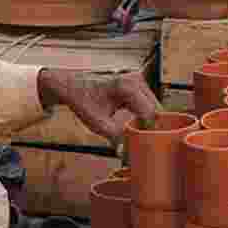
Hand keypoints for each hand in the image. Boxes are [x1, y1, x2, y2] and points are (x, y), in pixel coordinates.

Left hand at [38, 69, 160, 146]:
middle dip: (149, 125)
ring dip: (146, 119)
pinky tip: (133, 123)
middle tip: (139, 139)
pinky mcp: (136, 81)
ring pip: (152, 105)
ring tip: (135, 131)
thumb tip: (131, 149)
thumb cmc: (82, 101)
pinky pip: (146, 101)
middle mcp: (136, 79)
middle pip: (155, 108)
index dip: (148, 130)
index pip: (151, 113)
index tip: (142, 142)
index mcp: (128, 87)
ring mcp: (137, 78)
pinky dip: (142, 113)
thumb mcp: (97, 124)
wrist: (72, 85)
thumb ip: (117, 136)